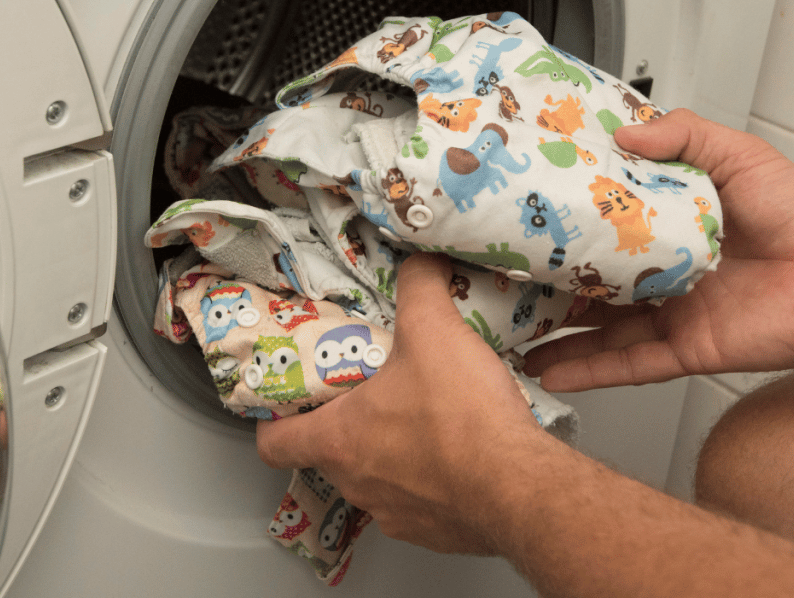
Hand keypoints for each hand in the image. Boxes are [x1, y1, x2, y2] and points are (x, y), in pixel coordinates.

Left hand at [256, 252, 545, 554]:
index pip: (273, 443)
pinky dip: (432, 479)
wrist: (519, 488)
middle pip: (331, 454)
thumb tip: (421, 261)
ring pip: (377, 479)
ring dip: (392, 451)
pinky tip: (459, 450)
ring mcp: (394, 514)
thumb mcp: (433, 329)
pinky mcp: (433, 533)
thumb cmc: (463, 416)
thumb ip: (419, 285)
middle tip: (375, 390)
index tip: (292, 402)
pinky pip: (420, 502)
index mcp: (339, 439)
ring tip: (425, 416)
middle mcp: (357, 483)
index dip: (276, 420)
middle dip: (349, 422)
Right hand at [524, 109, 793, 390]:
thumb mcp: (738, 155)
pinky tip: (549, 371)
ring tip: (508, 335)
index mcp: (671, 228)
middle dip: (547, 286)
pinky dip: (587, 371)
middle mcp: (664, 274)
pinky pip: (627, 364)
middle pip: (591, 284)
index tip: (525, 219)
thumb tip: (623, 134)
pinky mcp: (684, 349)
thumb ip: (684, 136)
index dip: (566, 226)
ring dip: (554, 336)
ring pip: (598, 331)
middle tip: (502, 280)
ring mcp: (670, 314)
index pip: (606, 229)